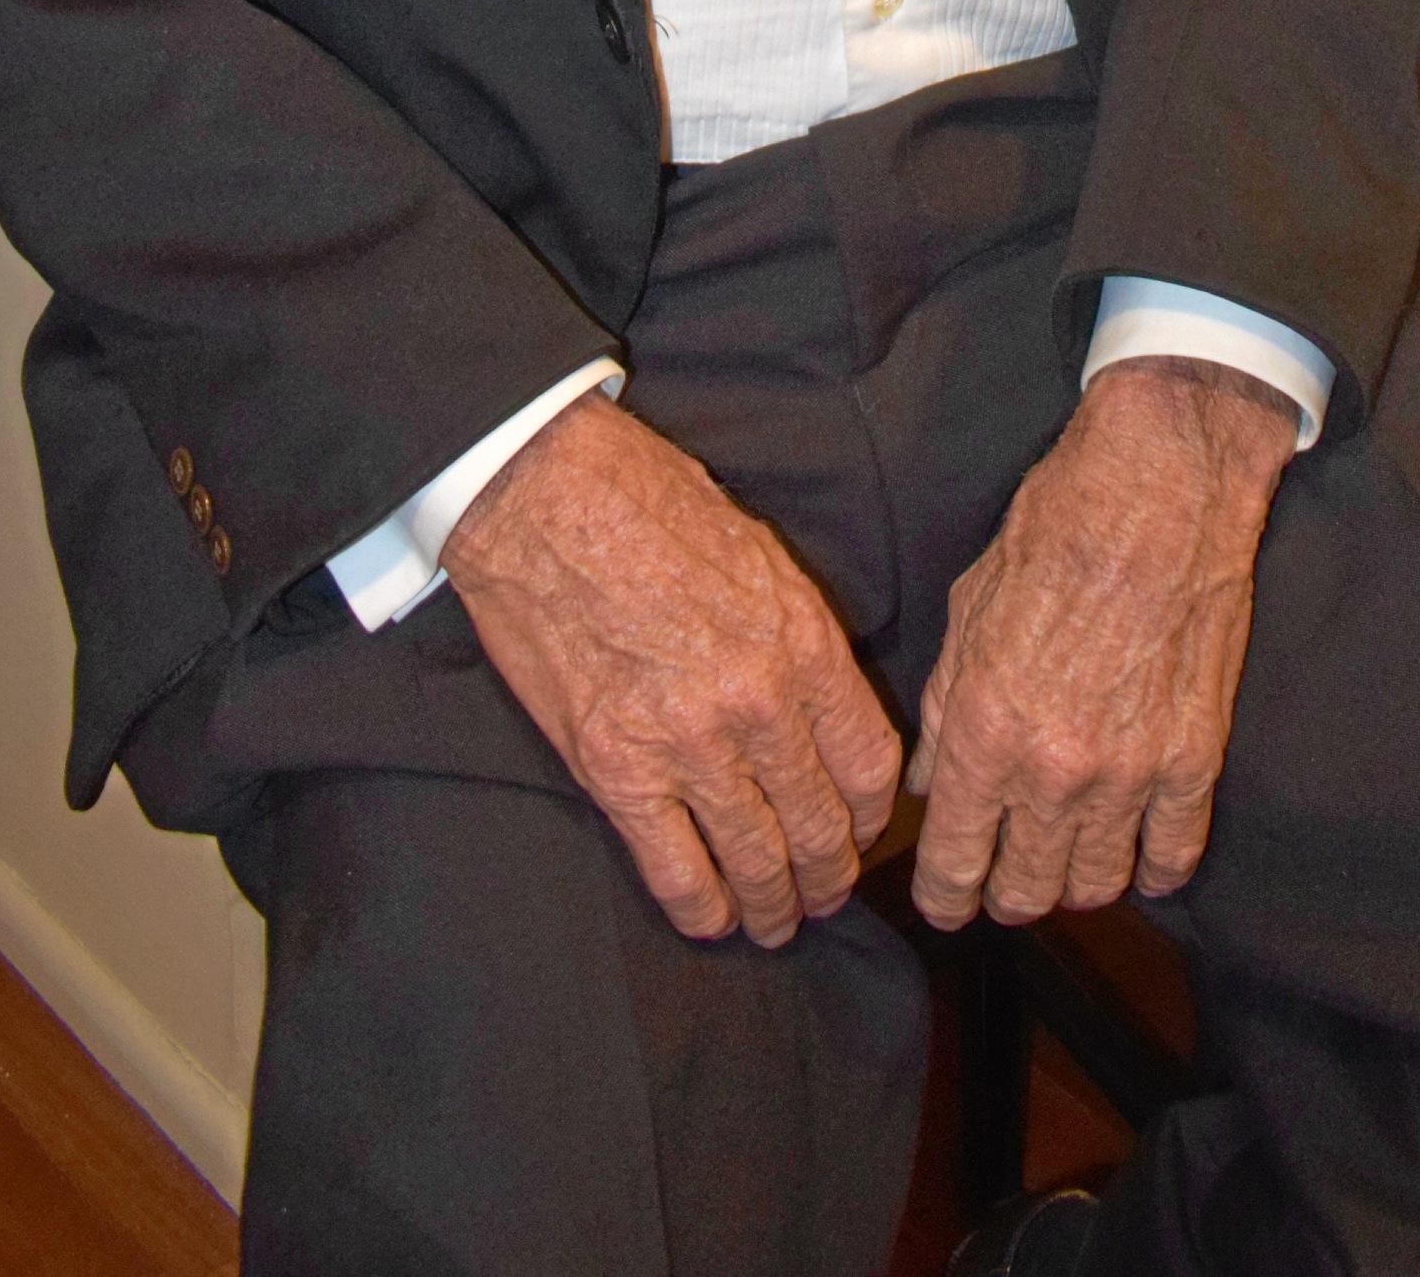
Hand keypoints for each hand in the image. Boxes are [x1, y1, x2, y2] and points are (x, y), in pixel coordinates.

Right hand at [442, 391, 899, 948]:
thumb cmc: (650, 506)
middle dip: (830, 875)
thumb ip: (797, 640)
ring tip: (775, 921)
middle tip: (826, 894)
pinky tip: (713, 919)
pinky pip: (675, 871)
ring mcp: (687, 744)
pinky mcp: (616, 770)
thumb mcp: (760, 557)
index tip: (864, 830)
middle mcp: (758, 703)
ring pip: (756, 860)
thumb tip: (819, 708)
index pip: (869, 764)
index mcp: (803, 643)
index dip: (873, 815)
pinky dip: (701, 909)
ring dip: (774, 906)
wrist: (545, 498)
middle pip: (820, 826)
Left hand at [908, 356, 1297, 932]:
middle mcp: (1053, 767)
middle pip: (1024, 892)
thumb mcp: (968, 609)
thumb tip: (930, 782)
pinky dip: (1152, 869)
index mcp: (984, 728)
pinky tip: (1137, 851)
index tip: (947, 896)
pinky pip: (1173, 859)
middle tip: (1005, 874)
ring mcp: (1131, 772)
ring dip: (1073, 883)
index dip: (943, 895)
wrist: (1163, 485)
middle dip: (1005, 893)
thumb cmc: (1056, 529)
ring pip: (1094, 887)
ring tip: (1067, 856)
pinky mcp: (1195, 760)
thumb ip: (942, 710)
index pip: (952, 865)